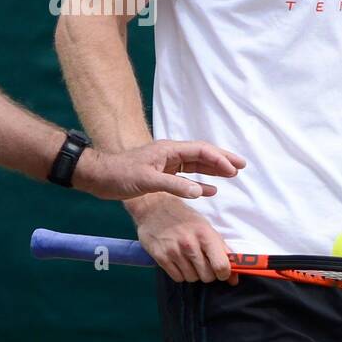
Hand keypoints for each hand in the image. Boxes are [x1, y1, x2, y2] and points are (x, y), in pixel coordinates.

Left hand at [71, 140, 245, 201]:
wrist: (99, 177)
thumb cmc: (120, 175)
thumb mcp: (147, 180)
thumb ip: (174, 186)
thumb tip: (201, 192)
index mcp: (168, 150)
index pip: (200, 150)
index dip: (219, 159)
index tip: (235, 168)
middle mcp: (170, 154)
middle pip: (202, 154)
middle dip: (222, 160)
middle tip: (242, 166)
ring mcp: (166, 164)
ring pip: (196, 165)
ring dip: (214, 170)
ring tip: (232, 175)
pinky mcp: (161, 175)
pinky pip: (186, 177)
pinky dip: (200, 183)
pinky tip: (211, 191)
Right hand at [126, 194, 238, 283]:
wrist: (153, 207)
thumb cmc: (183, 217)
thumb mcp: (205, 227)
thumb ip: (221, 250)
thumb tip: (234, 278)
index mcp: (204, 233)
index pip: (221, 266)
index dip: (224, 273)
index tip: (221, 271)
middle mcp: (189, 243)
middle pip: (207, 276)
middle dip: (208, 273)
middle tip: (203, 262)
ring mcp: (174, 251)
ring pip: (192, 278)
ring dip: (193, 273)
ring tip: (188, 259)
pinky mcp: (160, 257)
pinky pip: (177, 278)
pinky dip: (180, 273)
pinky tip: (178, 261)